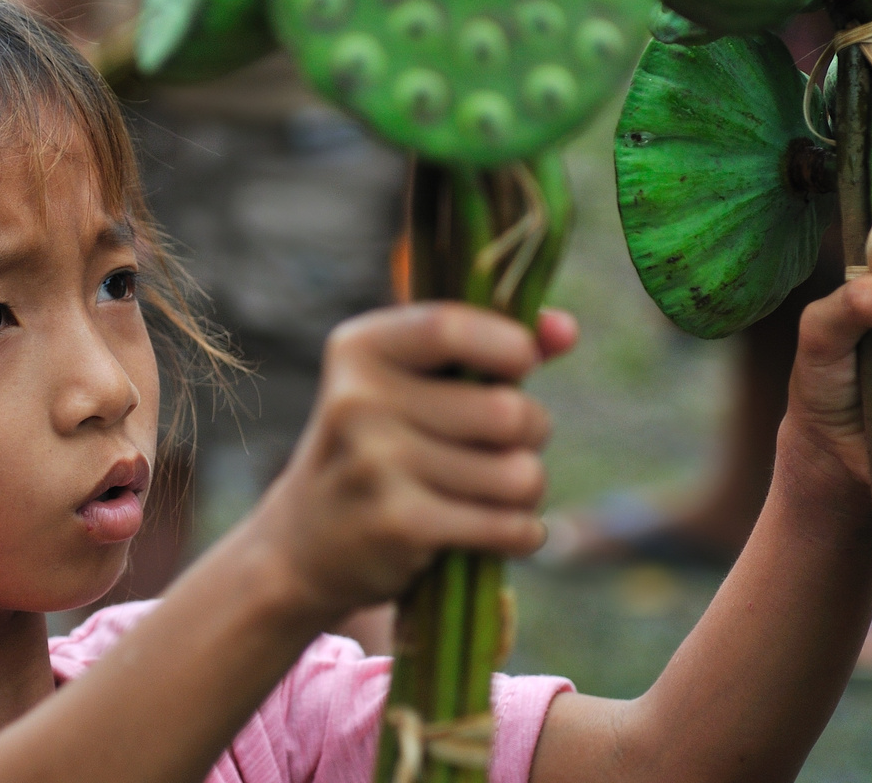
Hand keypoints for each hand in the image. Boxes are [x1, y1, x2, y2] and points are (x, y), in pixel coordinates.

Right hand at [246, 303, 576, 621]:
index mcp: (361, 348)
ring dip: (527, 488)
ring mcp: (375, 464)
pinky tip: (497, 529)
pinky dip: (520, 532)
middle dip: (532, 430)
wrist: (306, 544)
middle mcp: (358, 400)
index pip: (451, 328)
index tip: (521, 364)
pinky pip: (508, 525)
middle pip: (507, 411)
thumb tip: (566, 328)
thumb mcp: (413, 383)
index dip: (509, 345)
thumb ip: (488, 346)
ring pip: (518, 475)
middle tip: (507, 444)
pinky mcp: (399, 525)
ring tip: (497, 489)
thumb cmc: (382, 445)